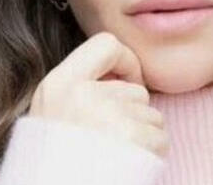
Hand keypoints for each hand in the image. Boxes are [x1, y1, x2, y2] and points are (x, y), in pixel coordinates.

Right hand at [27, 31, 168, 157]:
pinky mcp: (132, 140)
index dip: (124, 62)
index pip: (106, 44)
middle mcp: (82, 95)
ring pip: (152, 115)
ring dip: (143, 138)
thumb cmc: (55, 165)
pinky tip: (129, 168)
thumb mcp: (51, 115)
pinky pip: (160, 137)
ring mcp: (107, 116)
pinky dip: (152, 154)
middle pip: (135, 90)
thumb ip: (82, 90)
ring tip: (117, 158)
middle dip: (132, 116)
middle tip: (110, 145)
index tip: (122, 84)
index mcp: (58, 85)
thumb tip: (127, 78)